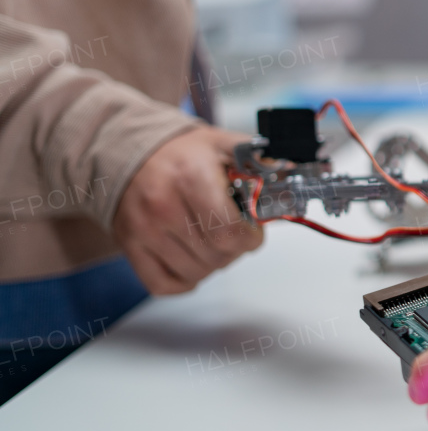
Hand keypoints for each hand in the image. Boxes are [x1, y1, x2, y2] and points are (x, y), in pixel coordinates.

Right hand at [112, 127, 262, 294]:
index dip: (251, 238)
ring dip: (213, 263)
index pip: (230, 232)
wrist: (130, 151)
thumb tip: (293, 176)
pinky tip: (192, 258)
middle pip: (216, 255)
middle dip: (235, 248)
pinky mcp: (130, 246)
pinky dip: (185, 280)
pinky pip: (164, 284)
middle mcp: (163, 206)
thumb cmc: (182, 153)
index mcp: (191, 178)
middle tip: (233, 232)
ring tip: (212, 239)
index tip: (253, 231)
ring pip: (195, 273)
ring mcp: (143, 230)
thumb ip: (261, 163)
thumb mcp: (225, 146)